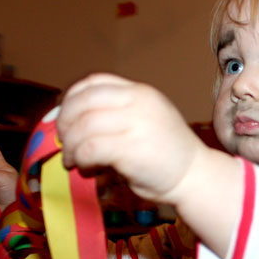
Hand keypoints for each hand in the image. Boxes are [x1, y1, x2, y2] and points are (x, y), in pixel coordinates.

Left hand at [56, 73, 203, 203]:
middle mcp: (138, 102)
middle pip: (83, 102)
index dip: (71, 99)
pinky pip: (89, 149)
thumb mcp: (145, 121)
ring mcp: (136, 124)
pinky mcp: (131, 149)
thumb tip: (70, 123)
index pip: (94, 82)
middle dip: (65, 123)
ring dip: (70, 146)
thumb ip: (116, 115)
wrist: (195, 176)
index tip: (65, 119)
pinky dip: (80, 159)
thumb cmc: (167, 153)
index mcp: (141, 92)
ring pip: (82, 126)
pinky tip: (85, 168)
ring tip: (73, 160)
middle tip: (64, 142)